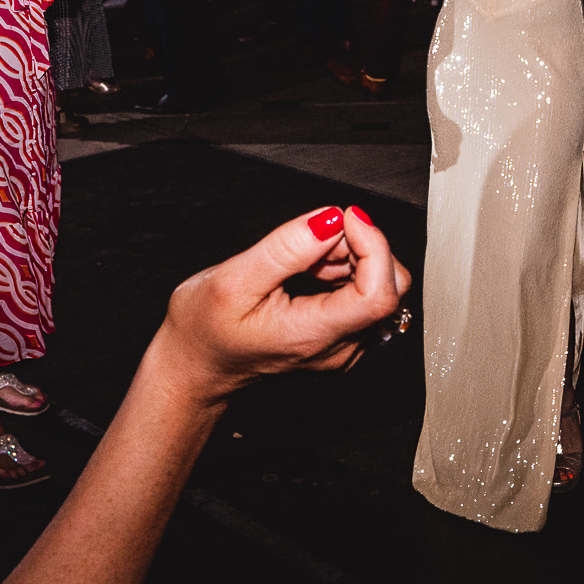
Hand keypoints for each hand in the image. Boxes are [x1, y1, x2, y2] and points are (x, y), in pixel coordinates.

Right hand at [156, 205, 411, 402]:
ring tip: (306, 258)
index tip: (345, 217)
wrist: (195, 367)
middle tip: (316, 237)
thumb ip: (285, 249)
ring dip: (354, 259)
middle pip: (389, 289)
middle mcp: (339, 349)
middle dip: (362, 248)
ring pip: (380, 291)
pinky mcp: (342, 341)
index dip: (374, 245)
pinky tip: (314, 271)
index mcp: (313, 336)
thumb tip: (330, 219)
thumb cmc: (204, 330)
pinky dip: (347, 273)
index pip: (379, 294)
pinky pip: (364, 299)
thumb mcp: (233, 280)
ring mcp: (343, 348)